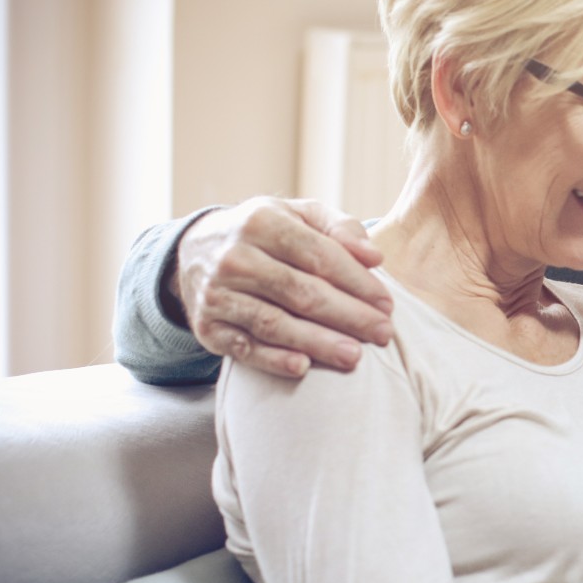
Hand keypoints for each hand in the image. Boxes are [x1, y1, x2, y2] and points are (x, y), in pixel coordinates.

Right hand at [171, 197, 390, 377]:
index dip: (357, 282)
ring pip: (275, 323)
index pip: (320, 256)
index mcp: (261, 222)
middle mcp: (235, 258)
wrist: (194, 251)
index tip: (387, 304)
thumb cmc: (265, 234)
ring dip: (318, 342)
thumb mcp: (298, 215)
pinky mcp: (207, 327)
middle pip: (301, 292)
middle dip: (348, 316)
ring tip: (355, 356)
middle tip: (383, 333)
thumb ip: (339, 227)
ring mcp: (217, 294)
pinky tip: (303, 367)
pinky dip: (272, 359)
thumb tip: (375, 257)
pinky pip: (244, 347)